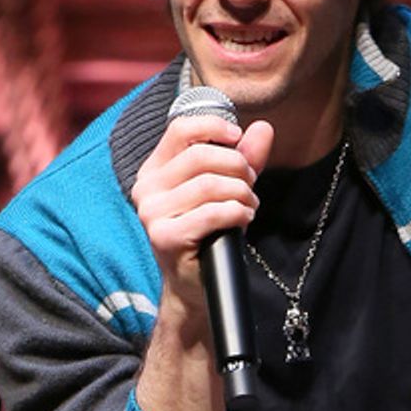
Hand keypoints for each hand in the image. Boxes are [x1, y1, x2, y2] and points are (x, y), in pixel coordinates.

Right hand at [132, 113, 274, 300]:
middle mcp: (146, 189)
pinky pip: (212, 213)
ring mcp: (152, 214)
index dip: (213, 127)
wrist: (194, 284)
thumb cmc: (208, 232)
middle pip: (201, 156)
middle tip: (251, 185)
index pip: (180, 129)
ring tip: (249, 206)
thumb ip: (243, 158)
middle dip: (238, 167)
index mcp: (155, 170)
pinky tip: (244, 219)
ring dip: (241, 193)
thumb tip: (263, 128)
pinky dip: (237, 212)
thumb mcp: (227, 189)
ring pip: (210, 184)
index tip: (237, 137)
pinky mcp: (165, 237)